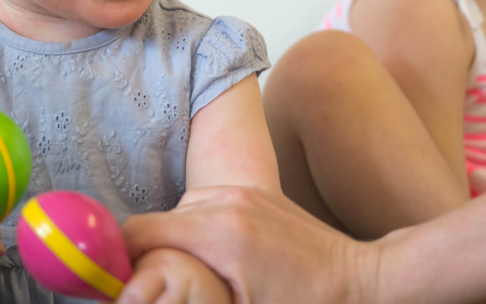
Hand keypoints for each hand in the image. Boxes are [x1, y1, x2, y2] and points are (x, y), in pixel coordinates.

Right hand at [122, 186, 375, 303]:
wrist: (363, 281)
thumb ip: (187, 296)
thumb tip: (137, 297)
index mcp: (220, 233)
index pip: (138, 234)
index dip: (122, 264)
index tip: (127, 292)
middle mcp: (227, 200)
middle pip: (155, 225)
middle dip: (152, 259)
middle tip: (169, 294)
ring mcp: (243, 192)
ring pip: (180, 215)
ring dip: (178, 245)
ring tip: (201, 279)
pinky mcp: (256, 192)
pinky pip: (205, 207)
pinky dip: (200, 232)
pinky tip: (222, 261)